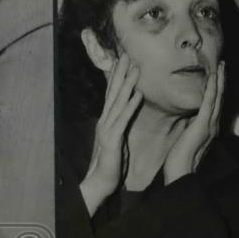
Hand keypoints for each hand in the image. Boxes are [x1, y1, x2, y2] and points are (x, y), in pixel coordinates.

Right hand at [80, 54, 141, 216]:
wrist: (100, 182)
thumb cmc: (111, 163)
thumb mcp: (117, 140)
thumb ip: (121, 125)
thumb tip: (127, 112)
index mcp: (107, 121)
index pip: (112, 95)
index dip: (118, 77)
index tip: (123, 61)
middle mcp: (105, 121)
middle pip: (114, 93)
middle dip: (121, 73)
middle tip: (128, 55)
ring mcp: (108, 128)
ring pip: (119, 102)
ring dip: (127, 84)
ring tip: (136, 69)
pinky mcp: (113, 138)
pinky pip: (124, 118)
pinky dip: (131, 105)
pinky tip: (138, 94)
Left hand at [163, 60, 223, 184]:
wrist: (180, 171)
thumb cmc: (179, 157)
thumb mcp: (186, 137)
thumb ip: (190, 125)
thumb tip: (188, 116)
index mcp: (208, 127)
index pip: (214, 104)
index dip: (217, 89)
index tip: (216, 75)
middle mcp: (213, 124)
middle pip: (219, 98)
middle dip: (221, 81)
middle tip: (223, 64)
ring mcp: (210, 124)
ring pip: (217, 97)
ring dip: (219, 80)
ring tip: (221, 66)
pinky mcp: (203, 124)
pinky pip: (209, 102)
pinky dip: (212, 88)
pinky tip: (213, 77)